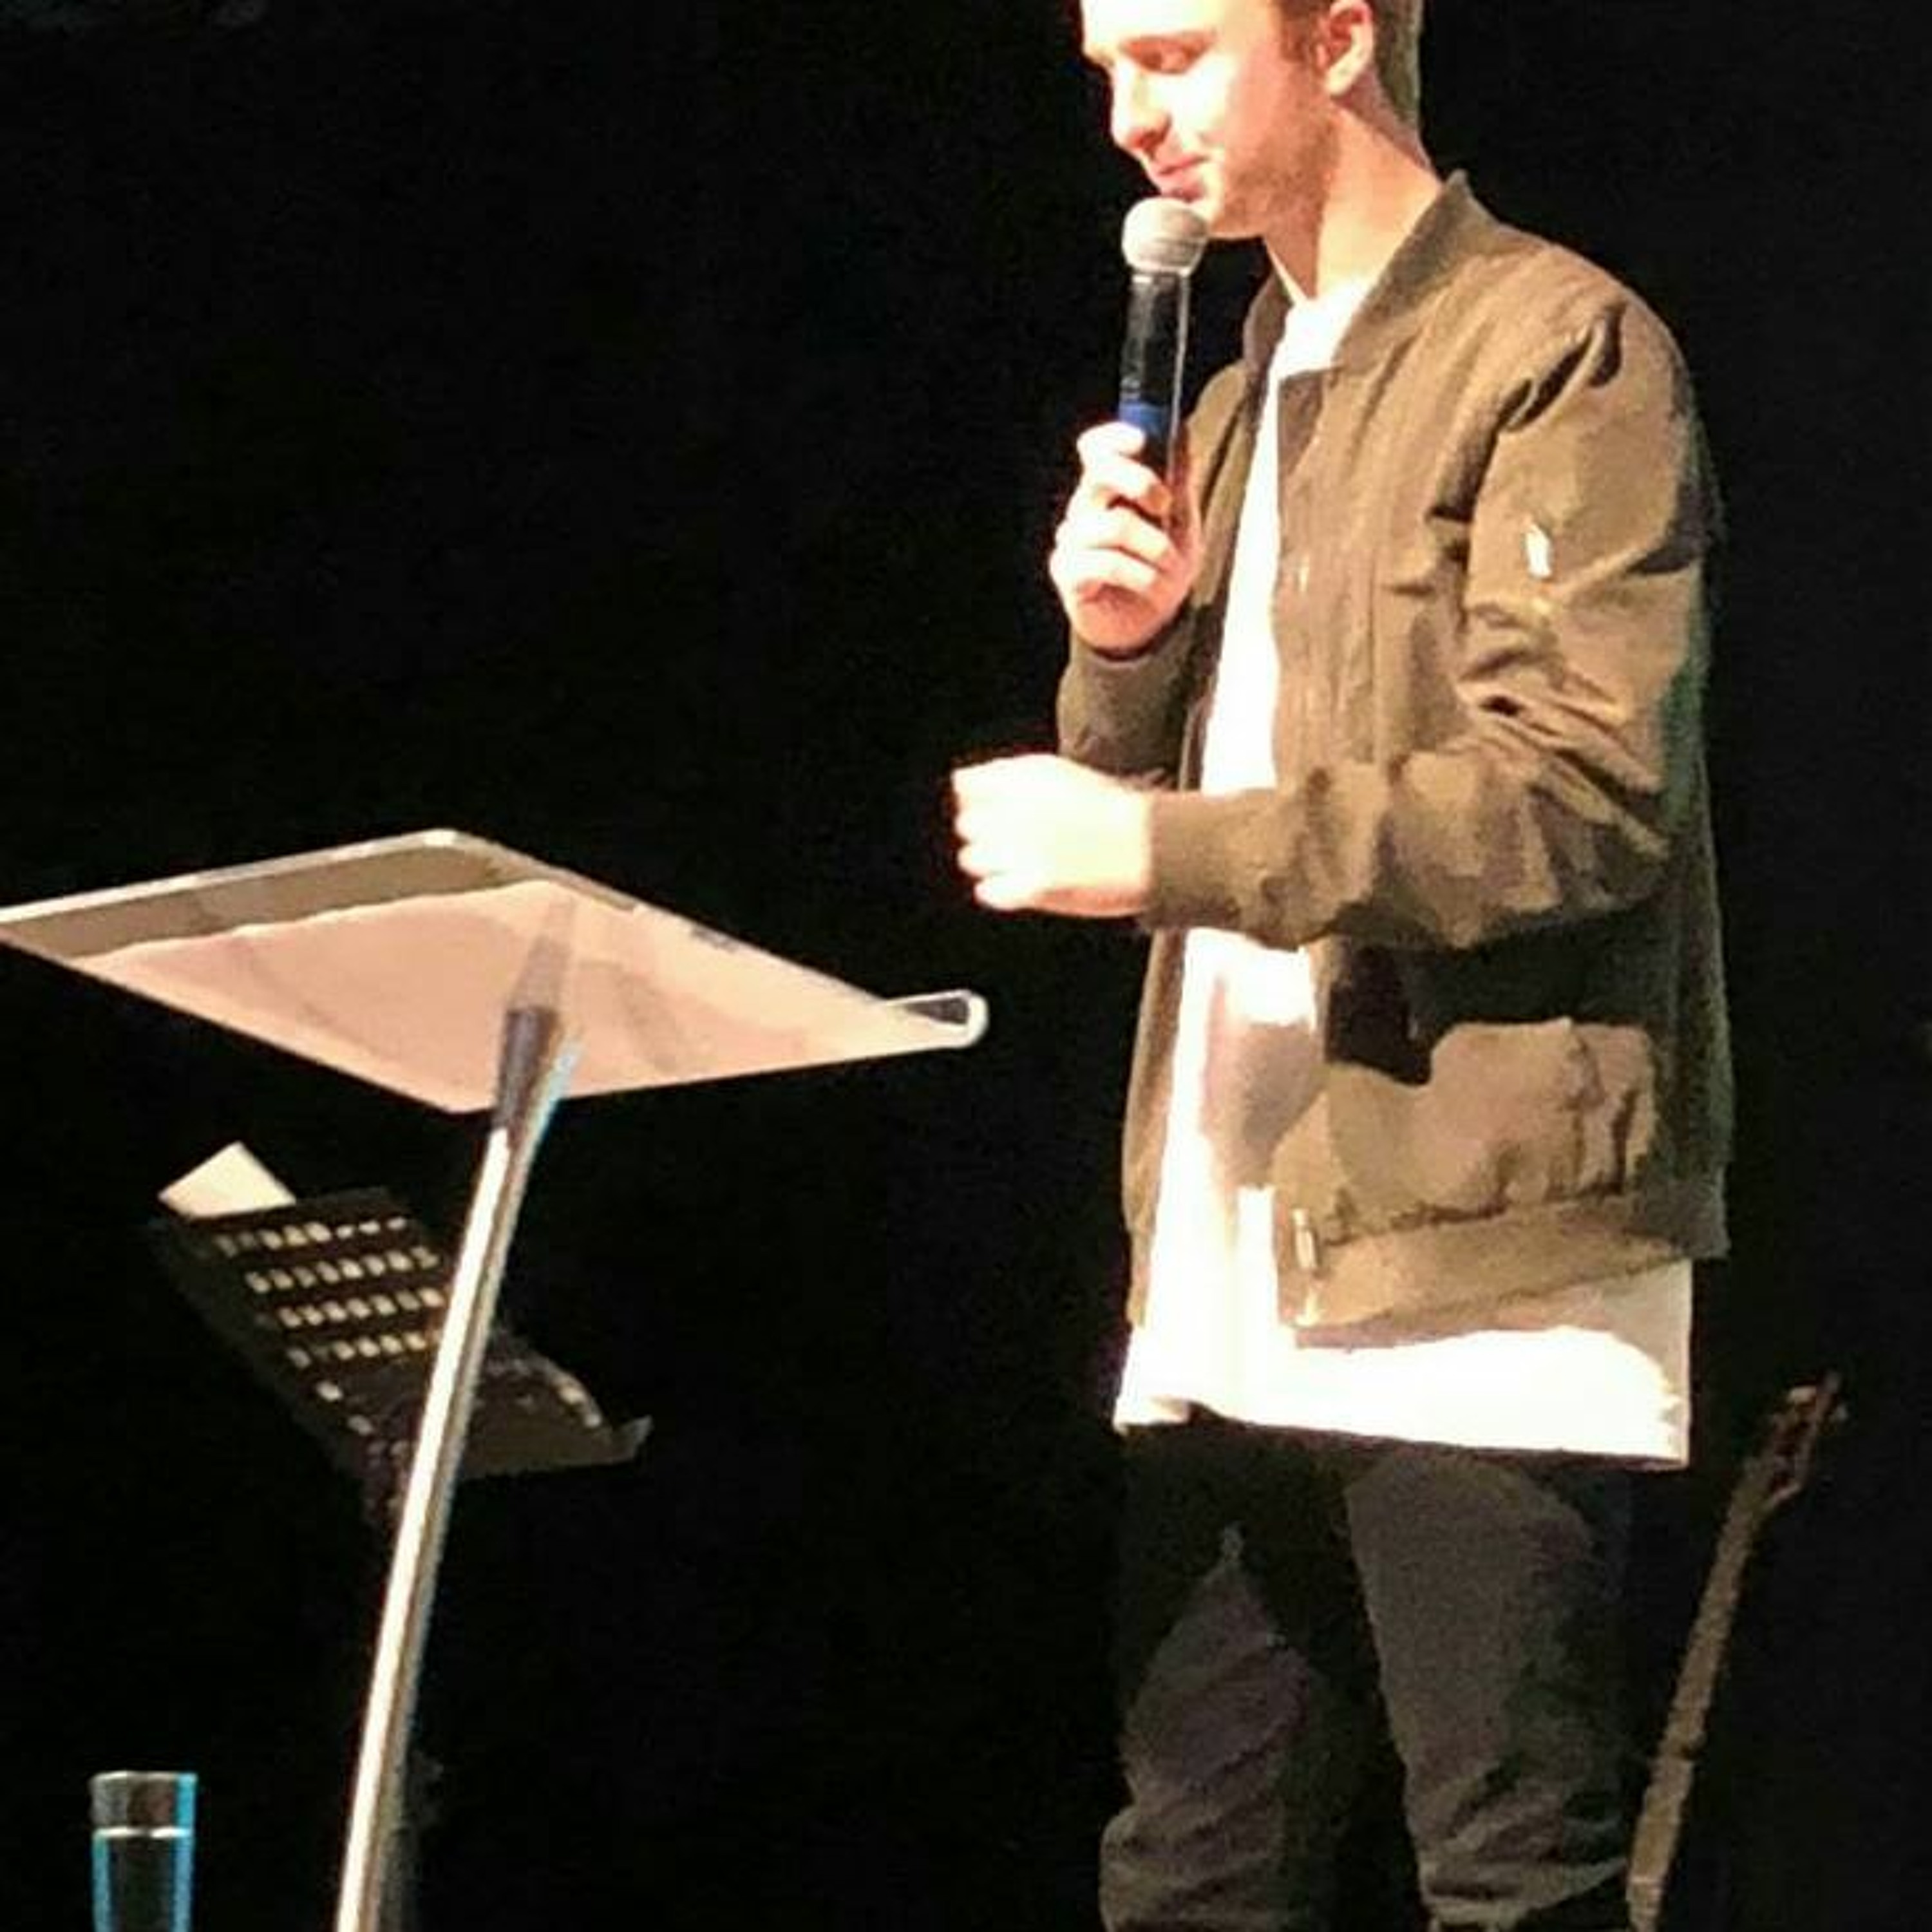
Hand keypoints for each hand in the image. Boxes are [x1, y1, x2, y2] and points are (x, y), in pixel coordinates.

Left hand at [952, 754, 1151, 917]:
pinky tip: (1022, 884)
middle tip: (1017, 840)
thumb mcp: (1060, 774)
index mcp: (1026, 778)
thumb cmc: (1115, 812)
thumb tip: (962, 781)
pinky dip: (1000, 889)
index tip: (992, 808)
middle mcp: (1019, 811)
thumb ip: (1009, 775)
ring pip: (972, 858)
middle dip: (986, 832)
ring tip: (1023, 863)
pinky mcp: (1032, 886)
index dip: (977, 799)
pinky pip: (988, 891)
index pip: (967, 785)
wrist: (1152, 847)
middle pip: (967, 823)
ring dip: (992, 862)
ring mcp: (1024, 850)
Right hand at [1049, 422, 1200, 654]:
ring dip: (1154, 546)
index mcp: (1108, 490)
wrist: (1148, 627)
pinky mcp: (1068, 574)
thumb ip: (1179, 481)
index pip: (1095, 449)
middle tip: (1166, 506)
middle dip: (1140, 481)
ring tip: (1170, 567)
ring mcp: (1072, 541)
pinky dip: (1140, 576)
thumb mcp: (1182, 523)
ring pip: (1113, 524)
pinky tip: (1152, 587)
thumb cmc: (1160, 570)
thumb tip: (1181, 433)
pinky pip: (1106, 563)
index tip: (1141, 439)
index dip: (1113, 437)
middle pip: (1099, 473)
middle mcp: (1084, 509)